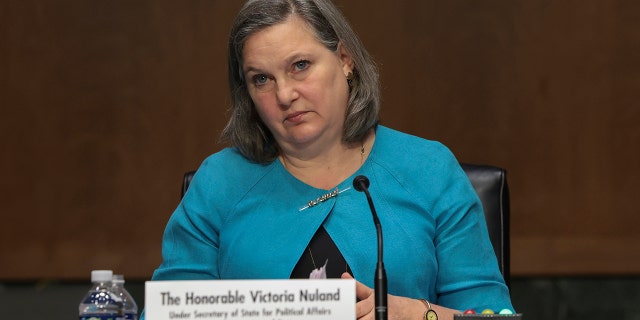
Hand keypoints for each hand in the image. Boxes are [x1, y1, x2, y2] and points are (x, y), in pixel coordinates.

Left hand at [341, 272, 459, 319]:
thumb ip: (358, 287)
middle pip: (358, 317)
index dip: (347, 311)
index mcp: (372, 302)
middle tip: (343, 314)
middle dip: (351, 315)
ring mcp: (382, 319)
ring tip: (360, 316)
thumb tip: (344, 276)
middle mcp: (377, 313)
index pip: (355, 309)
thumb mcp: (373, 292)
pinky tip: (366, 319)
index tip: (340, 311)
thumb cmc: (389, 302)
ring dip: (360, 319)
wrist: (409, 311)